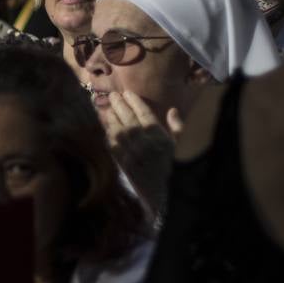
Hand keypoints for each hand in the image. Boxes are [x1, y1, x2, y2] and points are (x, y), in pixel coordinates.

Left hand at [101, 90, 182, 212]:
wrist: (158, 189)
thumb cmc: (169, 164)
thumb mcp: (177, 145)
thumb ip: (176, 127)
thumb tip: (172, 110)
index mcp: (159, 136)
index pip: (144, 114)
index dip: (134, 101)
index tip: (127, 92)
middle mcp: (144, 142)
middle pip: (129, 118)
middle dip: (120, 105)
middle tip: (114, 95)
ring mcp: (132, 152)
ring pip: (118, 129)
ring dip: (112, 116)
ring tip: (108, 106)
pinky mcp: (122, 161)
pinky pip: (112, 143)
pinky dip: (109, 132)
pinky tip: (106, 125)